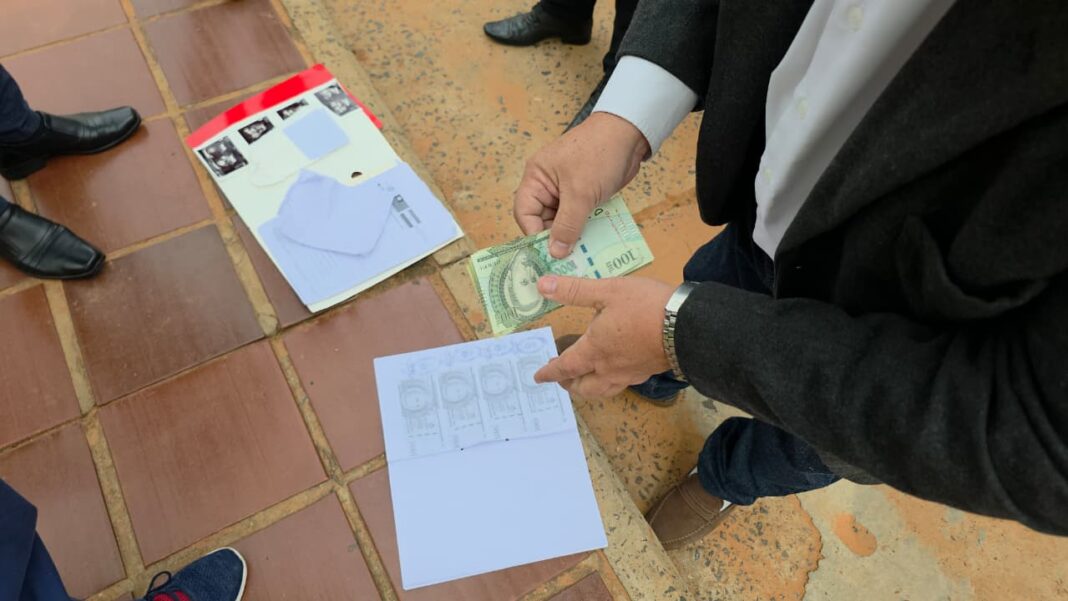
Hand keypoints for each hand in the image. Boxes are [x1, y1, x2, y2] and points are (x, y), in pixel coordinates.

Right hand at [513, 112, 649, 258]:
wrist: (629, 134)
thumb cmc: (598, 155)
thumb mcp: (580, 193)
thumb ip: (567, 225)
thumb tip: (555, 253)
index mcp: (536, 178)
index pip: (525, 213)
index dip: (534, 234)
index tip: (549, 254)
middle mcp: (547, 185)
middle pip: (542, 220)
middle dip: (554, 238)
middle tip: (568, 260)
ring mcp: (566, 190)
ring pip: (562, 221)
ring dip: (571, 235)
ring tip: (581, 255)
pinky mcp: (584, 194)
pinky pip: (578, 217)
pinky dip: (584, 228)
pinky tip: (592, 242)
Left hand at [534, 274, 674, 397]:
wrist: (687, 327)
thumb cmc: (645, 306)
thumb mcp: (608, 290)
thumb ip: (575, 290)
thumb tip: (542, 286)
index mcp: (594, 349)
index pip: (565, 367)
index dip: (549, 372)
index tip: (538, 377)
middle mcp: (608, 368)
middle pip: (582, 386)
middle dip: (568, 384)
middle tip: (560, 379)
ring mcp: (629, 373)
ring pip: (602, 390)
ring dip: (587, 388)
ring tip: (583, 381)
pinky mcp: (646, 372)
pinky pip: (620, 385)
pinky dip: (608, 383)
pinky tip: (614, 372)